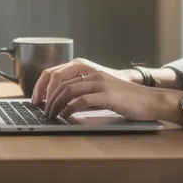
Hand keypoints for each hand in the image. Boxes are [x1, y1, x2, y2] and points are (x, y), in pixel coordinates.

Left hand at [39, 62, 165, 122]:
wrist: (148, 99)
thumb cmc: (121, 96)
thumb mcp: (96, 87)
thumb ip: (79, 88)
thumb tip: (54, 100)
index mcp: (84, 66)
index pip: (54, 72)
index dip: (41, 86)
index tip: (35, 99)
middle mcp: (90, 70)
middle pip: (57, 79)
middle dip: (44, 95)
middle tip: (40, 109)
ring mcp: (99, 81)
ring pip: (67, 89)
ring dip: (54, 104)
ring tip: (50, 115)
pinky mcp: (107, 94)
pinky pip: (81, 100)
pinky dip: (68, 109)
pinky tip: (64, 116)